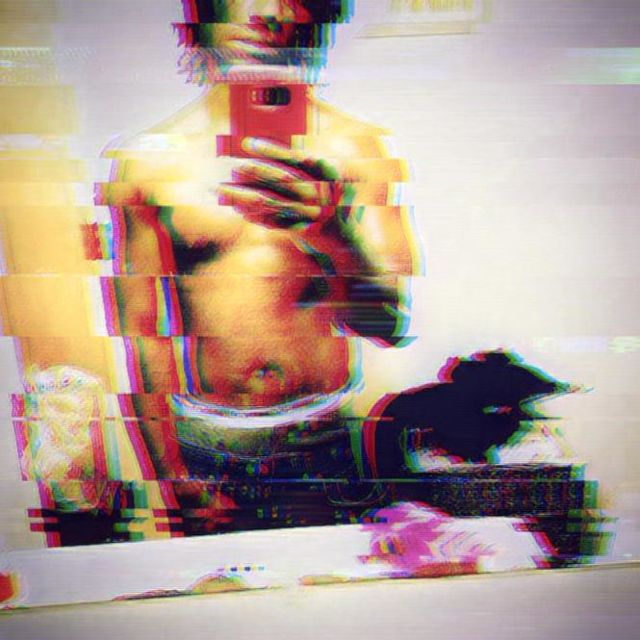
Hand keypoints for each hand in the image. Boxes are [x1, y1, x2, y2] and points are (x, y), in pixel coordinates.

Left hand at [218, 137, 353, 235]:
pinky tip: (240, 210)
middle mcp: (321, 193)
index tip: (248, 144)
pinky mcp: (306, 231)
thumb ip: (301, 167)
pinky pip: (276, 222)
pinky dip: (257, 216)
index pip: (296, 157)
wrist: (346, 238)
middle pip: (282, 179)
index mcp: (327, 173)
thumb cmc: (329, 203)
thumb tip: (268, 149)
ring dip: (247, 196)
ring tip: (226, 191)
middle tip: (235, 168)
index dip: (271, 150)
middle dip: (256, 172)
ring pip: (274, 202)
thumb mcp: (323, 181)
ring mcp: (314, 213)